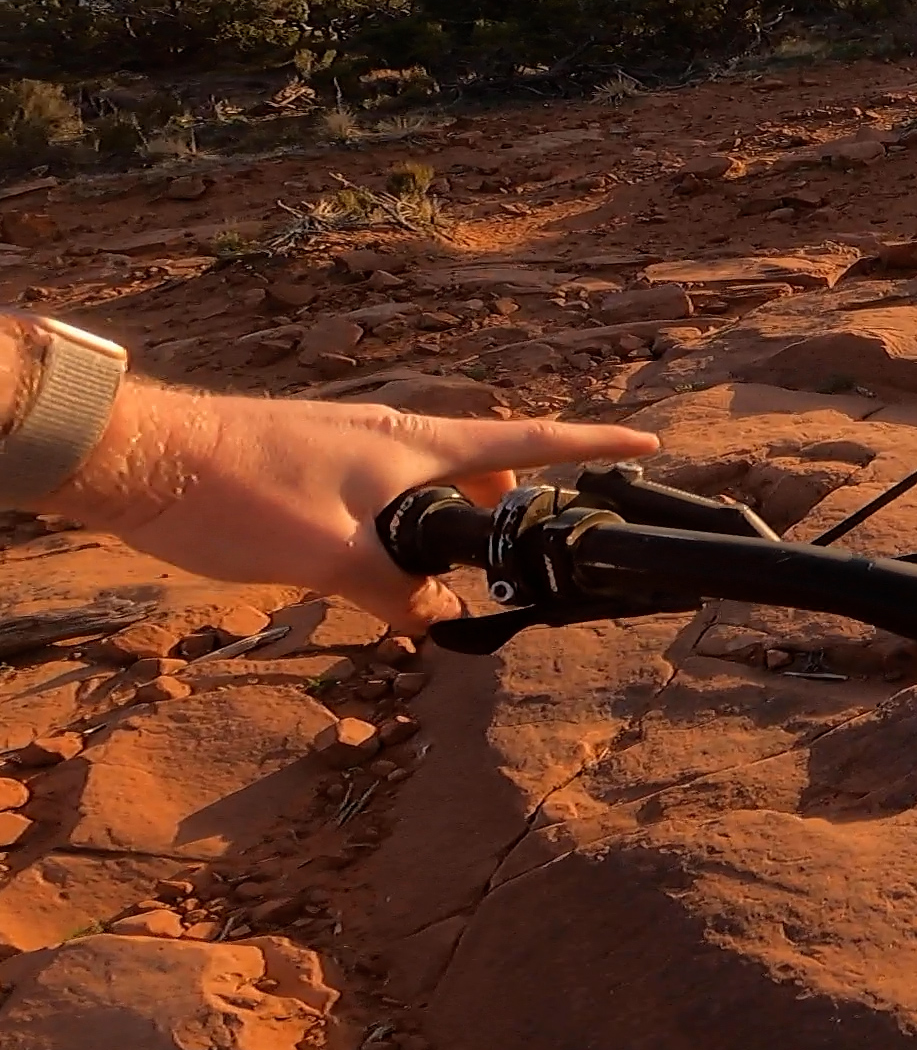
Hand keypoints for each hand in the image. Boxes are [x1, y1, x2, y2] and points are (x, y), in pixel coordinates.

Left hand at [45, 378, 656, 633]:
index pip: (525, 442)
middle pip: (480, 464)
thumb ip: (392, 589)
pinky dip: (397, 525)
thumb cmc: (231, 494)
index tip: (646, 442)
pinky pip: (382, 490)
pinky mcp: (313, 459)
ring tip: (436, 579)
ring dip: (446, 524)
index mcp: (413, 446)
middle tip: (522, 552)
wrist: (136, 455)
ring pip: (426, 483)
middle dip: (508, 507)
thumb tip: (436, 614)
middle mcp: (390, 434)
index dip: (591, 446)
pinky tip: (365, 568)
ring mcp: (350, 443)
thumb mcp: (326, 557)